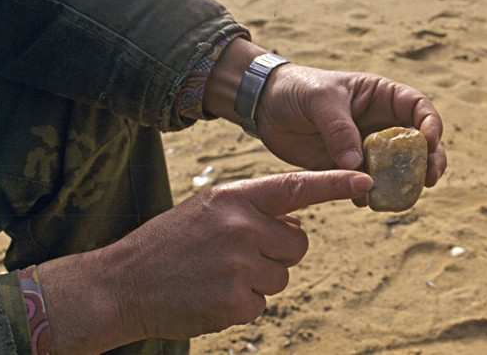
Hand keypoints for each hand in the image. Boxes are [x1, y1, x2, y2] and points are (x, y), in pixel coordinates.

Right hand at [37, 170, 373, 353]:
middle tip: (236, 256)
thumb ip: (252, 211)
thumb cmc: (169, 244)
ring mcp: (238, 266)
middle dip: (276, 253)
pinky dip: (241, 305)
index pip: (295, 188)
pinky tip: (210, 296)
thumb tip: (296, 229)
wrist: (121, 284)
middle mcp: (240, 226)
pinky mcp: (234, 302)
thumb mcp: (208, 209)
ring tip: (216, 275)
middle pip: (298, 245)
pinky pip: (261, 305)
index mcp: (235, 198)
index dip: (334, 184)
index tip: (365, 180)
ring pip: (282, 277)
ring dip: (257, 281)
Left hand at [257, 65, 447, 190]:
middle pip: (418, 144)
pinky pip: (366, 184)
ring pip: (396, 169)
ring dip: (402, 184)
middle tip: (430, 180)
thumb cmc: (297, 89)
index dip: (431, 124)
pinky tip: (363, 200)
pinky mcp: (346, 168)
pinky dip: (369, 194)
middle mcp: (380, 123)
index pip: (419, 108)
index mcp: (381, 97)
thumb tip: (356, 164)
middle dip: (429, 161)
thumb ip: (339, 129)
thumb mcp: (320, 100)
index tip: (430, 142)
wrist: (265, 107)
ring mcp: (365, 148)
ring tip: (399, 197)